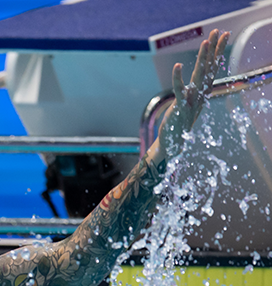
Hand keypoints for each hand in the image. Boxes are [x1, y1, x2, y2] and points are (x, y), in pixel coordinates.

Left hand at [158, 29, 228, 157]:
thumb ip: (192, 91)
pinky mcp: (180, 108)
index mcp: (201, 92)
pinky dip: (178, 78)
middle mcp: (199, 94)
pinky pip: (180, 90)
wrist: (173, 143)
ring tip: (206, 41)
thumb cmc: (178, 122)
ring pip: (199, 76)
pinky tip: (178, 66)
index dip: (217, 51)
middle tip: (219, 31)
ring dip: (202, 58)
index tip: (223, 35)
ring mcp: (192, 101)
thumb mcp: (188, 102)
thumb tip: (196, 80)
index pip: (212, 68)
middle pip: (209, 68)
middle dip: (214, 49)